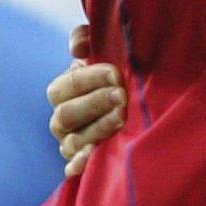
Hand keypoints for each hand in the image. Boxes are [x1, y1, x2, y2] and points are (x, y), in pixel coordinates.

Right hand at [49, 26, 125, 177]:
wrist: (142, 101)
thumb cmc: (122, 72)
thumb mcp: (107, 49)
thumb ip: (87, 38)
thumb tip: (78, 47)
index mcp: (65, 91)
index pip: (65, 87)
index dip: (88, 79)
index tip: (116, 73)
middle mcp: (63, 119)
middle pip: (66, 114)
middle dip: (94, 103)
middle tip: (121, 96)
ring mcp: (72, 143)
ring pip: (74, 140)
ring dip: (97, 128)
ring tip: (122, 117)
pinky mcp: (83, 163)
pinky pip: (74, 168)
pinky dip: (81, 164)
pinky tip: (92, 159)